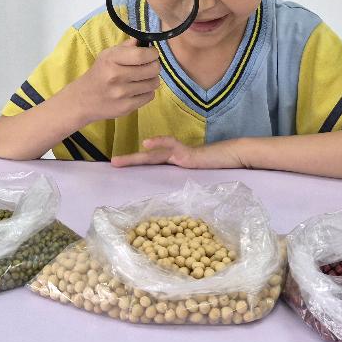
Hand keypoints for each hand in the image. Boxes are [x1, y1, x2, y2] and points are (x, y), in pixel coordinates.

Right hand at [75, 38, 161, 123]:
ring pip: (153, 83)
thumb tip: (142, 40)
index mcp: (111, 60)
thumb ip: (126, 47)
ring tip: (143, 78)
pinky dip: (147, 92)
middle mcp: (116, 76)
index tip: (152, 54)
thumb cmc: (99, 73)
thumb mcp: (107, 55)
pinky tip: (138, 90)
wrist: (82, 100)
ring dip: (152, 79)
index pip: (141, 55)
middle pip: (152, 69)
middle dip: (154, 66)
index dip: (152, 53)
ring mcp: (121, 93)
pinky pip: (150, 96)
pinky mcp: (126, 107)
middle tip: (149, 66)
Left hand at [111, 136, 244, 169]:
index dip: (134, 165)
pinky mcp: (187, 154)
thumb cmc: (213, 168)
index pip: (149, 164)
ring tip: (119, 161)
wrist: (230, 157)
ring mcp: (179, 154)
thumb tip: (170, 199)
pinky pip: (172, 146)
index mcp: (172, 164)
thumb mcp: (194, 176)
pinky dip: (160, 142)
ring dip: (135, 158)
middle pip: (146, 160)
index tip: (118, 168)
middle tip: (111, 164)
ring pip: (152, 156)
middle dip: (129, 162)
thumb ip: (181, 181)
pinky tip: (147, 143)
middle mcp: (172, 157)